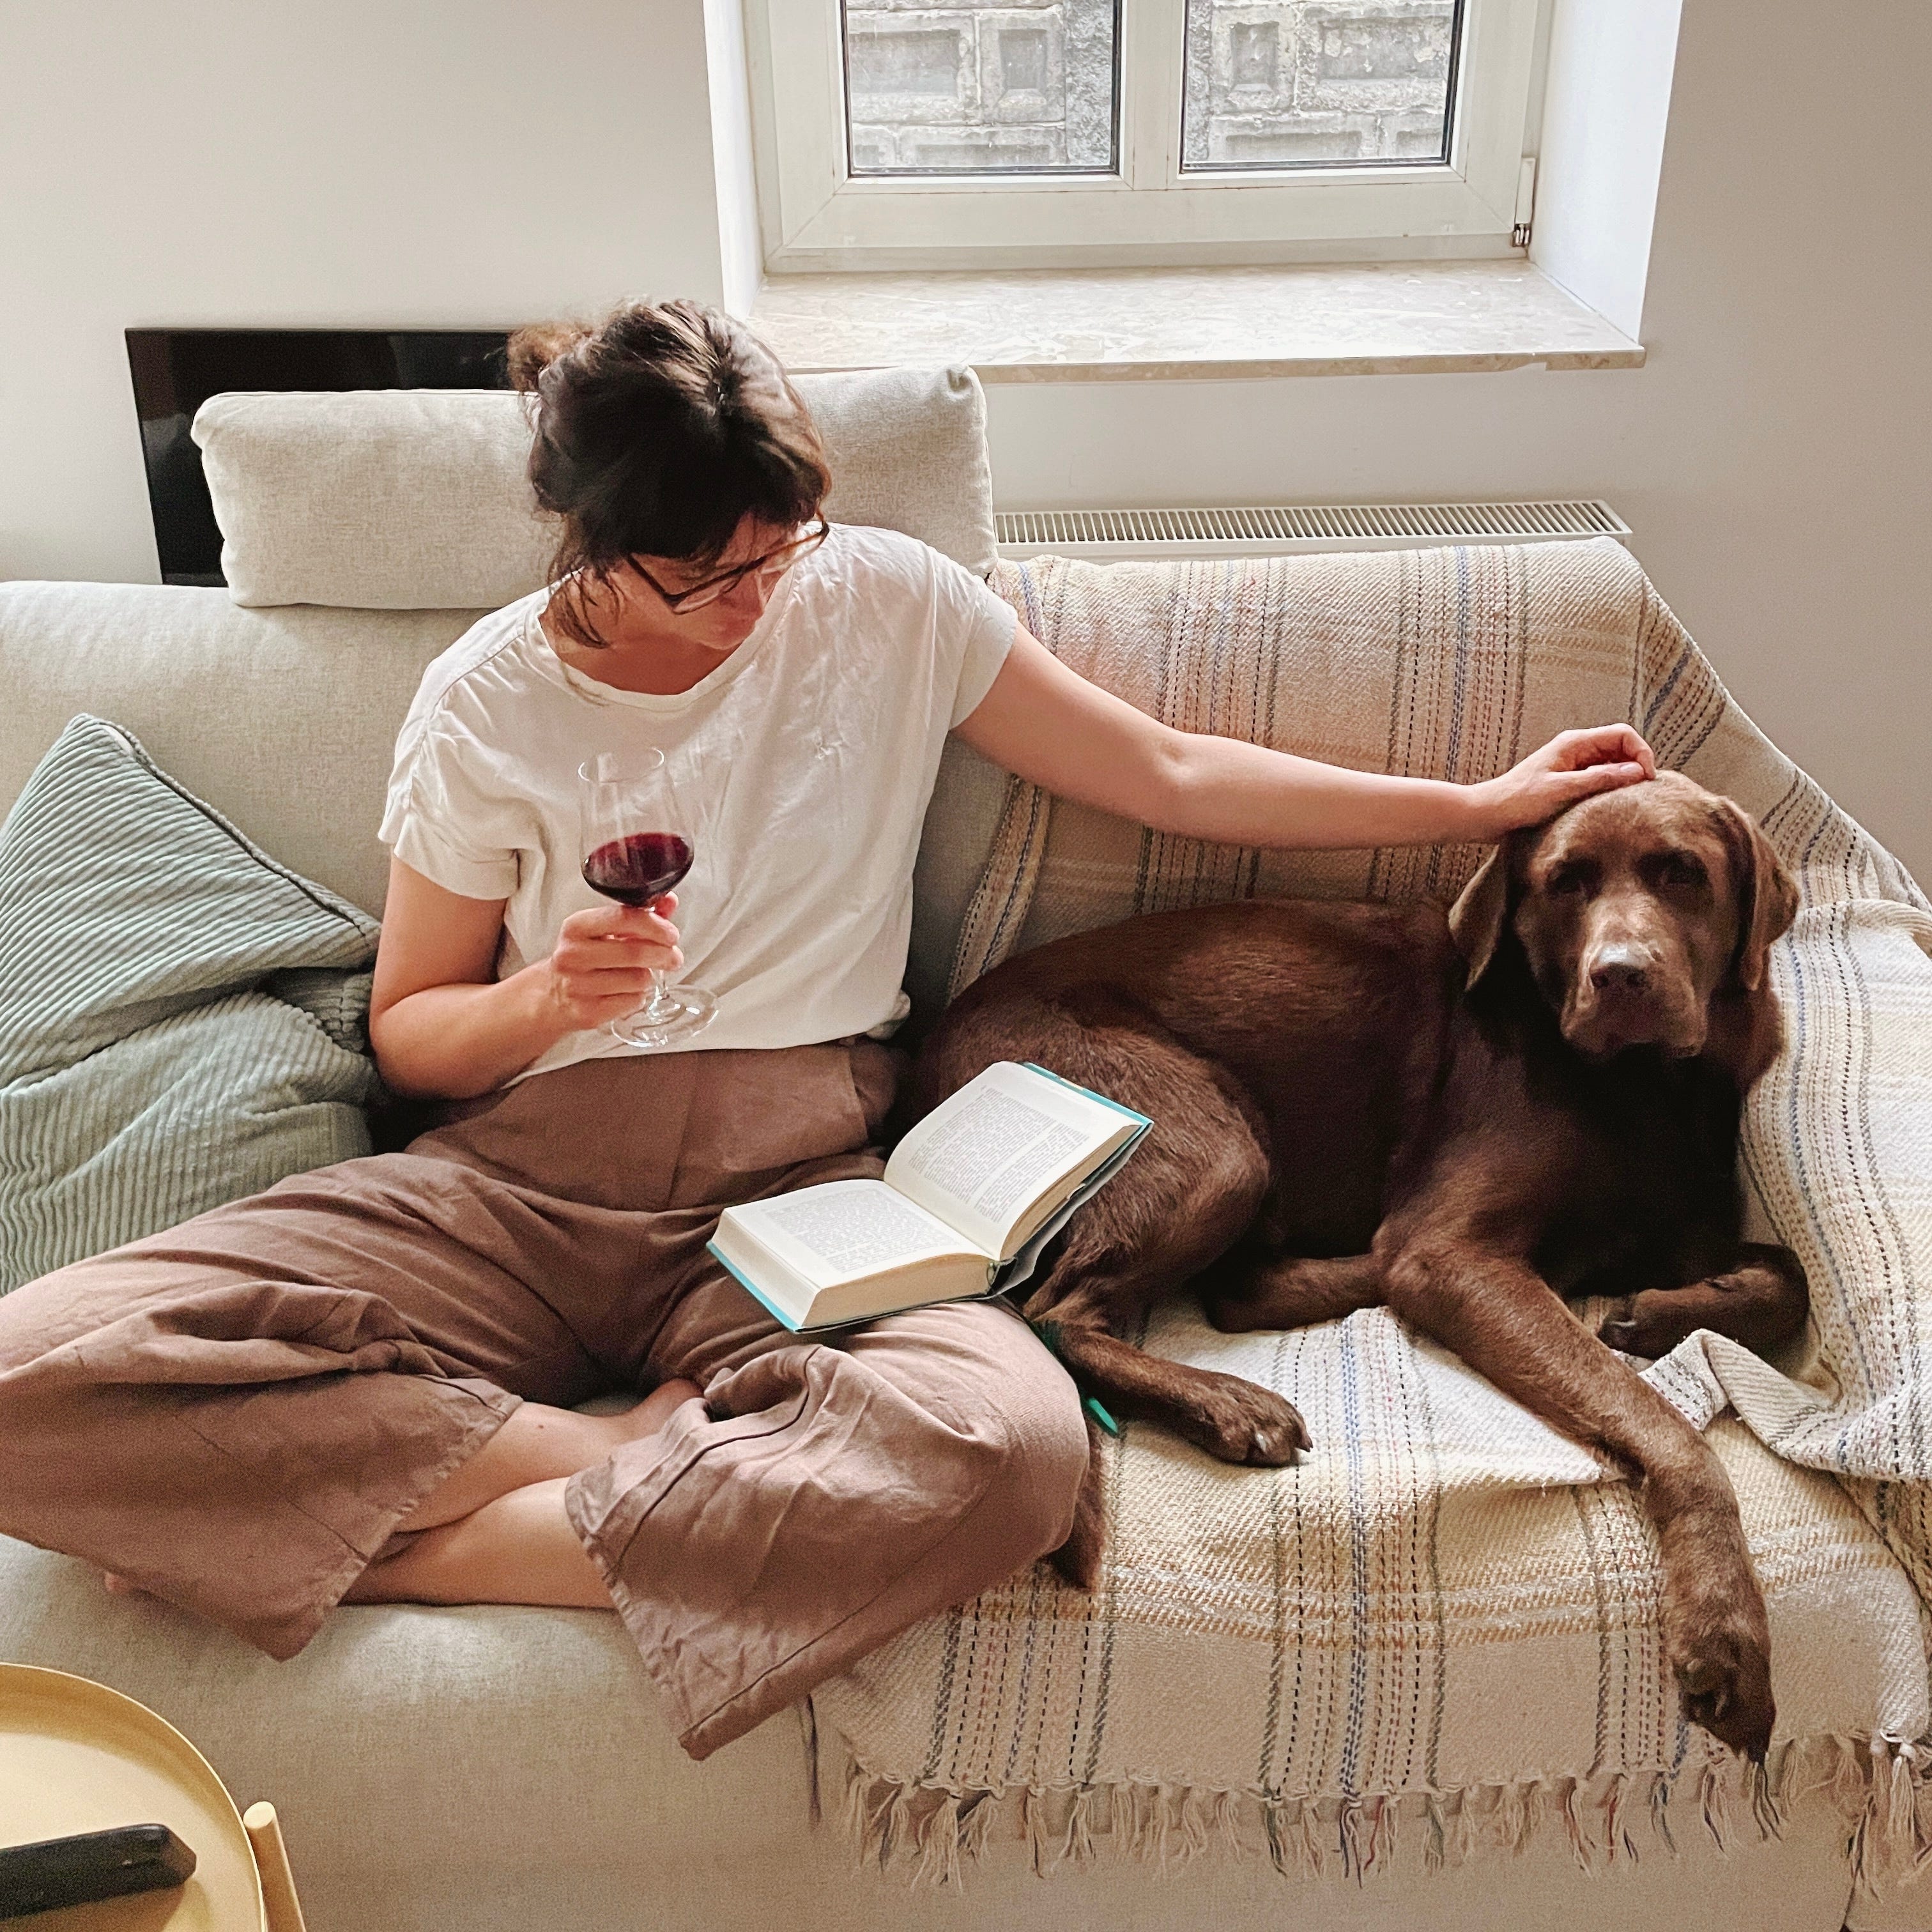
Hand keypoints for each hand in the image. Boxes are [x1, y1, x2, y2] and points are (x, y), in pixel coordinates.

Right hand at [539, 894, 682, 1029]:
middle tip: (673, 957)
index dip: (655, 925)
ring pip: (638, 980)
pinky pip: (632, 1002)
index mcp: (576, 927)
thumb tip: (669, 902)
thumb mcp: (603, 930)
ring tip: (641, 975)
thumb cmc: (584, 956)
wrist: (552, 994)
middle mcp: (573, 955)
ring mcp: (578, 985)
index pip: (623, 918)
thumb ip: (638, 915)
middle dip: (663, 954)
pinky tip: (628, 992)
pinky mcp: (587, 1012)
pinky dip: (639, 997)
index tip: (672, 934)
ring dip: (648, 977)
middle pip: (635, 952)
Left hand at [1472, 725, 1656, 838]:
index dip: (1641, 752)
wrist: (1488, 814)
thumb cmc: (1518, 801)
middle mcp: (1576, 749)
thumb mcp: (1562, 790)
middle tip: (1643, 792)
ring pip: (1613, 764)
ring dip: (1625, 778)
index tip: (1647, 778)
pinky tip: (1612, 804)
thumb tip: (1637, 771)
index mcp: (1574, 742)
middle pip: (1621, 748)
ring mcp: (1573, 765)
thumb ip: (1599, 779)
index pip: (1623, 734)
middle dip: (1637, 765)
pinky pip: (1600, 778)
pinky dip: (1611, 787)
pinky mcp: (1569, 781)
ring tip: (1630, 800)